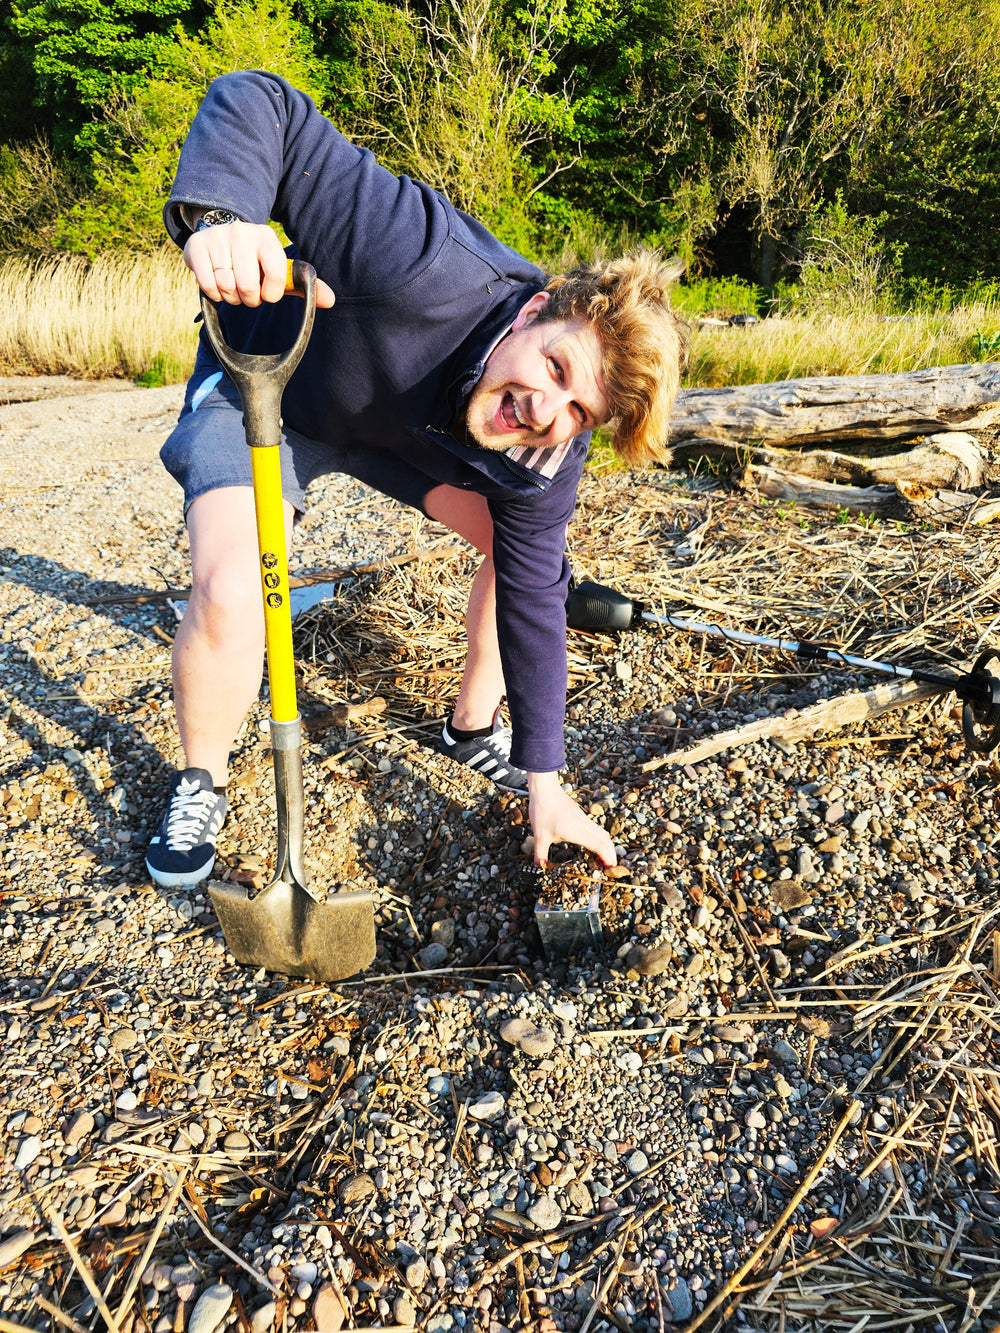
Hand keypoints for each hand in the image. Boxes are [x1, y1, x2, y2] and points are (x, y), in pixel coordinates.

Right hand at [183, 220, 335, 307]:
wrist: (219, 231)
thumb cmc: (255, 258)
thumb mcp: (279, 266)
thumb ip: (303, 284)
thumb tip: (331, 301)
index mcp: (266, 237)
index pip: (275, 276)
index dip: (271, 294)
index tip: (266, 293)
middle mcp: (241, 232)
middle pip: (247, 286)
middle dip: (248, 299)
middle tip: (247, 292)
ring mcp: (217, 237)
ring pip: (226, 287)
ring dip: (230, 297)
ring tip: (232, 287)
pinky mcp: (195, 246)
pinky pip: (207, 285)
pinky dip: (213, 294)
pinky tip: (217, 285)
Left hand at [527, 771, 616, 868]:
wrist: (544, 788)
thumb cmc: (543, 810)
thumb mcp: (539, 836)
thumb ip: (540, 854)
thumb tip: (538, 867)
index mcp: (578, 832)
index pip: (601, 846)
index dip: (608, 858)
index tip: (609, 869)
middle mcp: (585, 826)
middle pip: (606, 841)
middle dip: (611, 855)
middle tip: (607, 869)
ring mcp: (584, 820)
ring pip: (603, 834)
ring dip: (606, 847)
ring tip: (601, 860)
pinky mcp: (581, 816)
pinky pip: (596, 830)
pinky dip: (600, 840)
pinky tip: (591, 845)